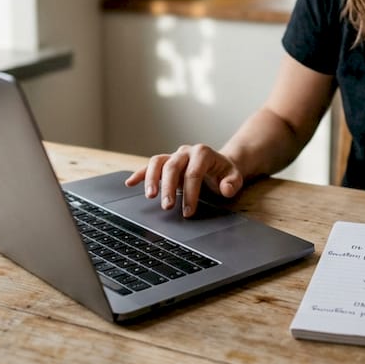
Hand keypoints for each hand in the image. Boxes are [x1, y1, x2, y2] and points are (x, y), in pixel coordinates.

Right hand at [124, 143, 244, 216]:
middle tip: (167, 207)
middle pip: (173, 166)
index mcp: (203, 153)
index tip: (188, 211)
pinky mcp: (166, 162)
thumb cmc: (225, 172)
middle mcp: (186, 152)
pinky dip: (139, 173)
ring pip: (158, 162)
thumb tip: (225, 189)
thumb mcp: (235, 177)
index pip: (193, 173)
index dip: (190, 193)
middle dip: (169, 187)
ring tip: (150, 196)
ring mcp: (174, 156)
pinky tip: (130, 183)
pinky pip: (150, 165)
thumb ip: (232, 183)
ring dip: (151, 178)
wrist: (219, 164)